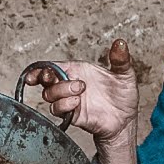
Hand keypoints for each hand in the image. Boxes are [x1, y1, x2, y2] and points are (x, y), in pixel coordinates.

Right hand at [23, 39, 138, 142]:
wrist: (125, 120)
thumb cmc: (123, 96)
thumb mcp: (125, 75)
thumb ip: (120, 59)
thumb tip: (120, 43)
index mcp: (78, 70)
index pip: (53, 66)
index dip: (40, 68)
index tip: (37, 71)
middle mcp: (70, 85)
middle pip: (46, 80)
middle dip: (46, 77)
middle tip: (56, 77)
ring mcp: (70, 100)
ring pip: (49, 94)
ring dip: (60, 91)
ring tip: (79, 91)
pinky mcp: (71, 115)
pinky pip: (58, 109)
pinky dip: (63, 105)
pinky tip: (76, 102)